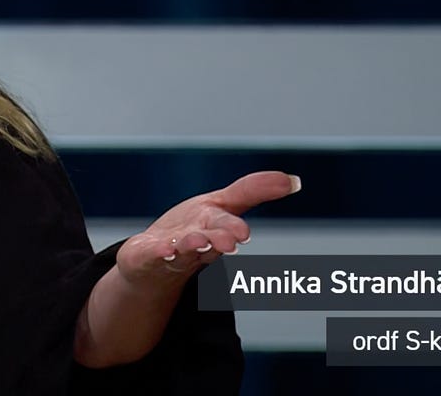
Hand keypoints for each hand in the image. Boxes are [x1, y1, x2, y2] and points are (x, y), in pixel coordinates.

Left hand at [116, 171, 299, 285]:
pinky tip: (159, 248)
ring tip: (196, 242)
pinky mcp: (145, 255)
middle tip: (227, 242)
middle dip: (217, 241)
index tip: (242, 234)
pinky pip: (149, 254)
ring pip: (182, 250)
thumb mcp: (221, 204)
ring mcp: (170, 251)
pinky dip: (154, 252)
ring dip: (190, 246)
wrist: (153, 260)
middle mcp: (195, 243)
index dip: (232, 229)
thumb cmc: (192, 229)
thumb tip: (295, 181)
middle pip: (208, 241)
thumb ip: (254, 191)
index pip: (226, 227)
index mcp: (215, 229)